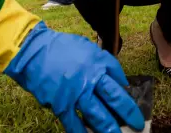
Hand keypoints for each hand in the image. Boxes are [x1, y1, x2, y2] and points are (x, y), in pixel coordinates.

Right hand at [4, 22, 144, 132]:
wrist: (32, 51)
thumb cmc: (58, 47)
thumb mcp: (84, 46)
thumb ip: (100, 60)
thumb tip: (115, 76)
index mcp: (97, 62)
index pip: (117, 75)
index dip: (124, 86)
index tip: (128, 93)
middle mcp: (90, 79)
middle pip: (115, 98)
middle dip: (128, 113)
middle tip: (138, 124)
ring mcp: (76, 94)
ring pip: (98, 115)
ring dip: (109, 128)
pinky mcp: (61, 105)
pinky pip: (74, 123)